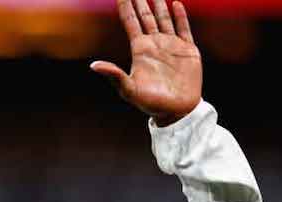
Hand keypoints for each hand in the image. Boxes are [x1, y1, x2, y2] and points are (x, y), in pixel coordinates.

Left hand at [91, 0, 201, 125]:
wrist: (176, 111)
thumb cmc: (150, 103)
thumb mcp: (129, 89)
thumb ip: (114, 75)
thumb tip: (93, 65)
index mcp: (140, 50)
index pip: (131, 21)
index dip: (126, 6)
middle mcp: (154, 44)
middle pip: (146, 15)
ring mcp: (171, 45)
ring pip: (164, 18)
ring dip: (159, 3)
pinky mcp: (187, 50)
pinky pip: (183, 28)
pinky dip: (180, 15)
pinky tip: (175, 3)